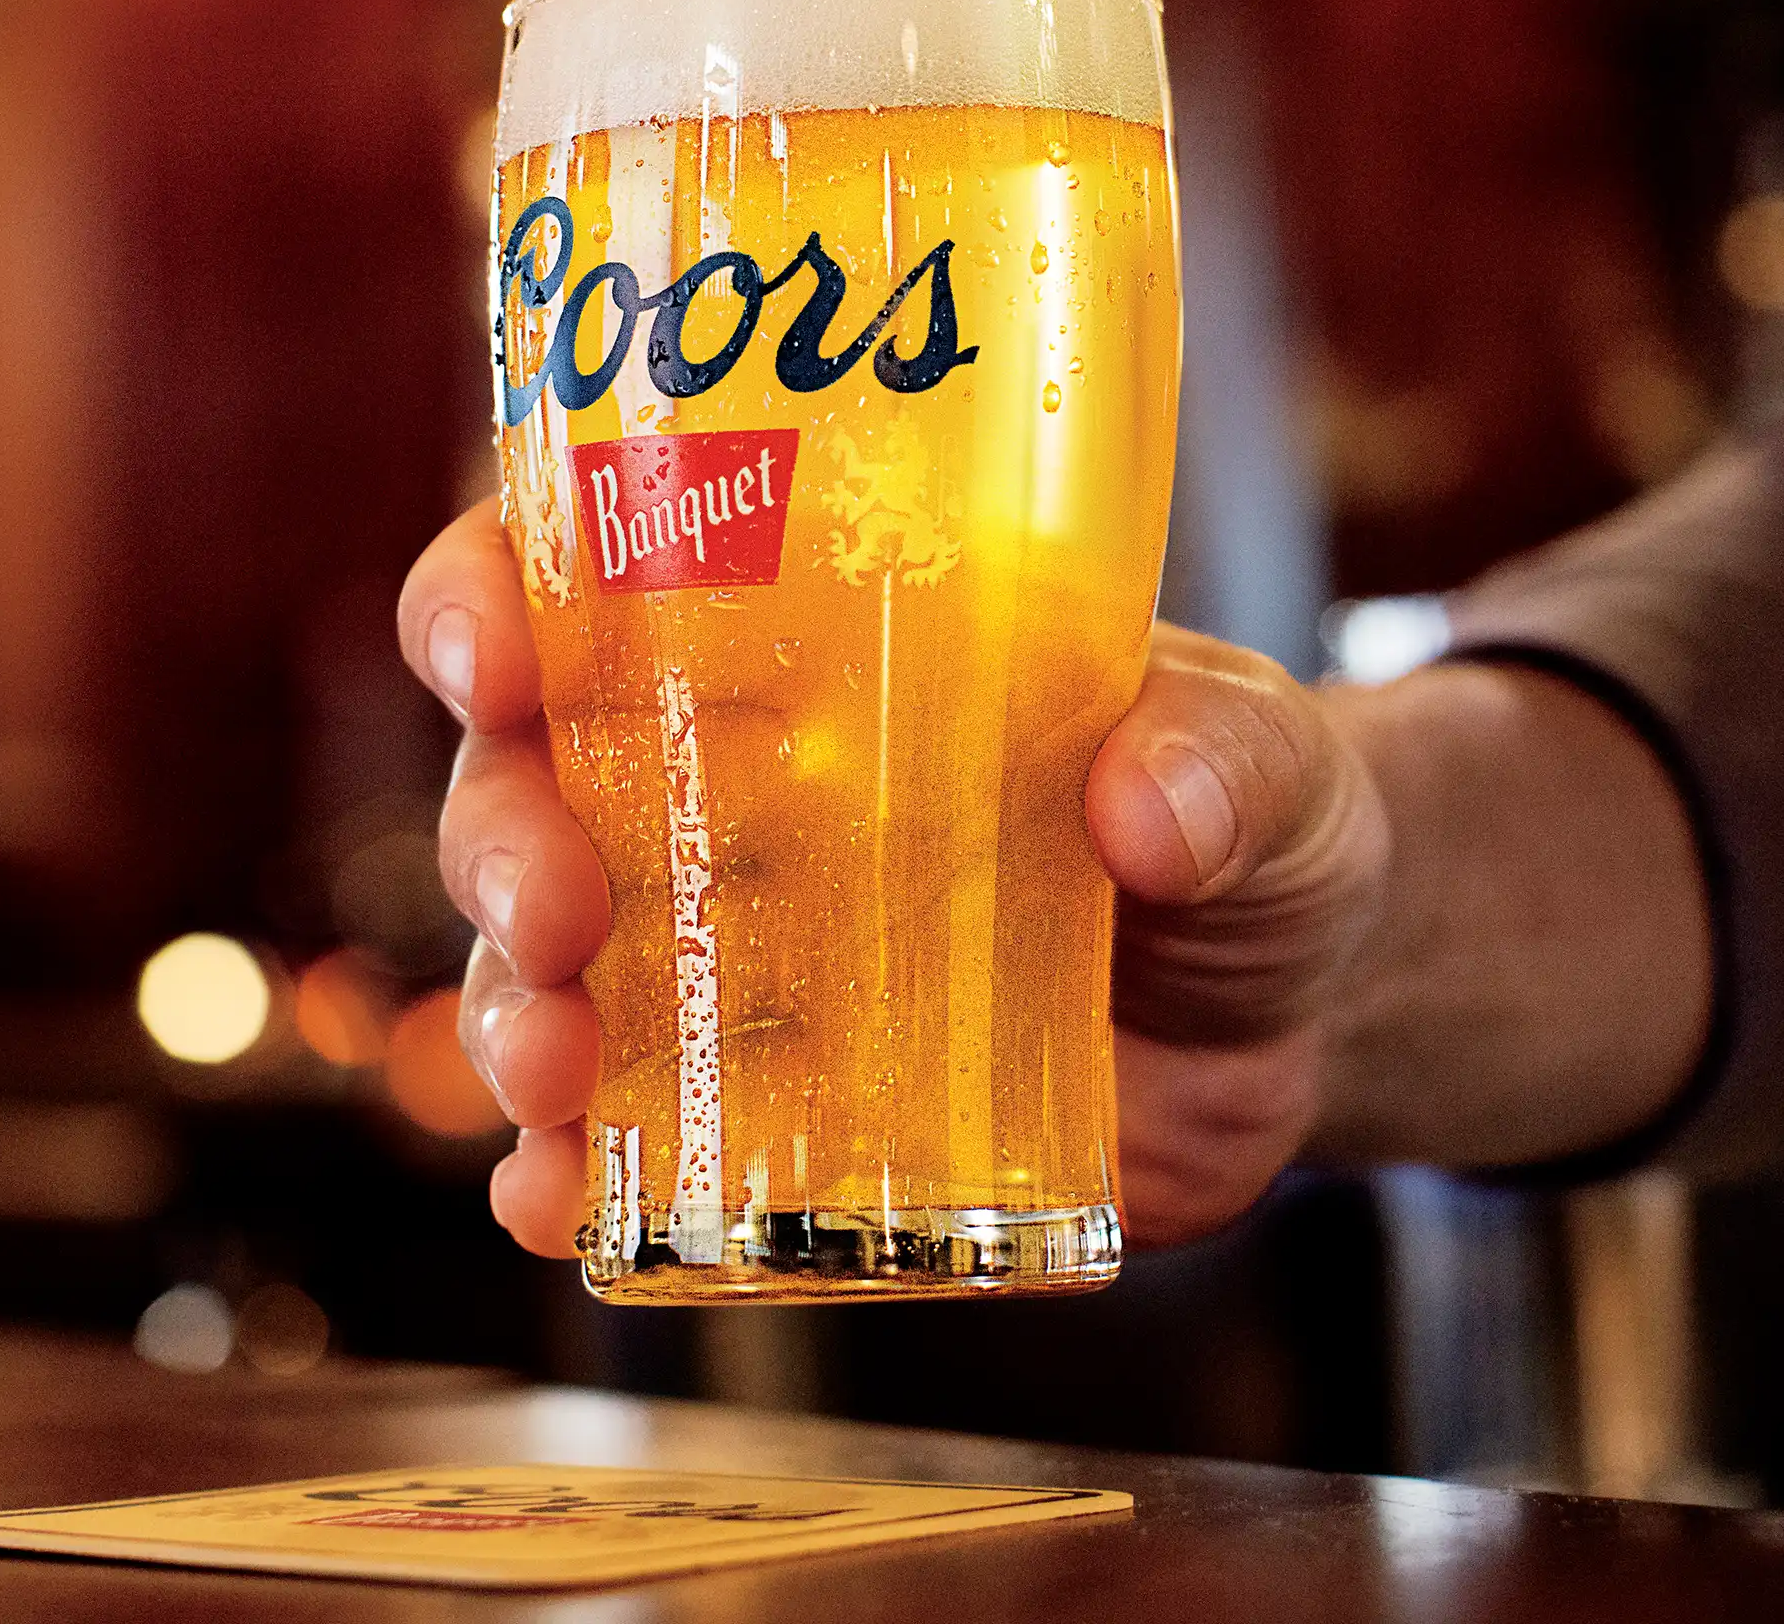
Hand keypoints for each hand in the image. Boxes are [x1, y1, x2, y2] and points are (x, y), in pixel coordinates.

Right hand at [396, 502, 1390, 1257]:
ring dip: (511, 1012)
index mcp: (829, 647)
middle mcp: (751, 790)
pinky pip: (634, 1137)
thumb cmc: (1251, 820)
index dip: (500, 599)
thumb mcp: (1271, 766)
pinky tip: (563, 1199)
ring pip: (552, 966)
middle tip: (551, 903)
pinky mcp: (784, 1104)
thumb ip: (1231, 762)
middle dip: (502, 834)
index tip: (487, 649)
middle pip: (540, 782)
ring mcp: (753, 955)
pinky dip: (572, 1170)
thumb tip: (1141, 811)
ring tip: (551, 1071)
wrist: (1296, 1005)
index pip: (609, 583)